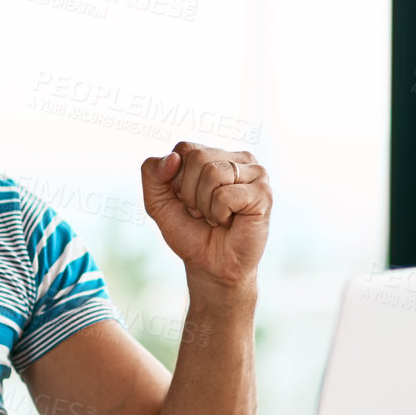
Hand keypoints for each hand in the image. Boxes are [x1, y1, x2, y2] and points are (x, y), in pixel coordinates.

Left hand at [140, 141, 271, 291]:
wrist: (211, 266)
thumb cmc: (190, 232)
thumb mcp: (157, 201)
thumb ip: (152, 173)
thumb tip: (173, 157)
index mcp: (215, 154)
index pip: (184, 148)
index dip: (176, 180)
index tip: (186, 200)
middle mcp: (238, 158)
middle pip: (197, 158)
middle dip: (190, 193)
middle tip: (202, 212)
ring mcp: (256, 174)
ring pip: (212, 173)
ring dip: (204, 205)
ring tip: (215, 217)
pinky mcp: (263, 193)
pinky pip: (225, 195)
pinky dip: (218, 214)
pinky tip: (229, 222)